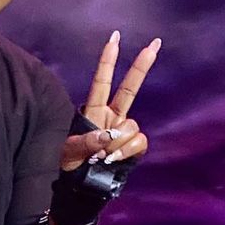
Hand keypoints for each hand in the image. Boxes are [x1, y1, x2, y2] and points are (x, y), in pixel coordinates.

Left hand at [60, 32, 159, 172]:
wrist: (83, 185)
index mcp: (93, 112)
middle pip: (130, 88)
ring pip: (131, 127)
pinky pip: (139, 142)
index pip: (101, 82)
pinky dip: (127, 152)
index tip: (114, 38)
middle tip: (155, 44)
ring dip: (117, 144)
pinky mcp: (134, 145)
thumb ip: (85, 142)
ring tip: (101, 157)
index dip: (108, 61)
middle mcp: (112, 116)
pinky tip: (114, 160)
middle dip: (142, 67)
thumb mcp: (69, 153)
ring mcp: (124, 130)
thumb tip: (107, 136)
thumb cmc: (70, 165)